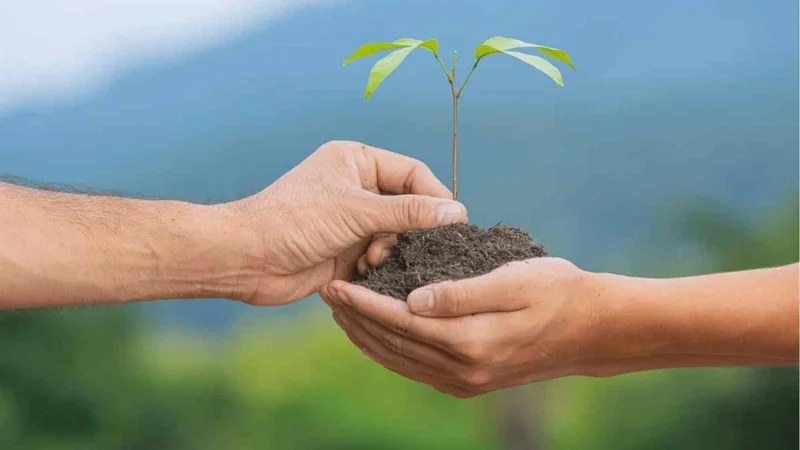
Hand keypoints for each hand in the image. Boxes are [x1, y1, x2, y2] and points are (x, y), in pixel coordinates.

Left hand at [226, 141, 466, 305]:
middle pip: (407, 206)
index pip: (413, 172)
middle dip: (409, 229)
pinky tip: (364, 273)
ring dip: (389, 250)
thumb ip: (408, 212)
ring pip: (395, 235)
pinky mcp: (345, 251)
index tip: (455, 223)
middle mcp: (356, 188)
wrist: (247, 258)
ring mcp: (351, 220)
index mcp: (356, 161)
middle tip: (412, 248)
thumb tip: (456, 212)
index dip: (435, 196)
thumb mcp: (356, 210)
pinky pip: (379, 257)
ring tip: (371, 260)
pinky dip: (378, 267)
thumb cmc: (294, 221)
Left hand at [321, 257, 605, 397]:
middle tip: (329, 293)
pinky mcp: (469, 382)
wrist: (591, 329)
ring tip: (343, 312)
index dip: (364, 303)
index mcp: (470, 341)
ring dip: (367, 336)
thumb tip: (412, 299)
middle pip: (393, 343)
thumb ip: (461, 292)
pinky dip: (390, 350)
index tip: (337, 284)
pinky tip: (377, 334)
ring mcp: (465, 380)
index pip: (400, 321)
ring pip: (401, 359)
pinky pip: (416, 368)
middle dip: (356, 319)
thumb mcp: (513, 280)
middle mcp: (463, 369)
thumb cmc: (557, 291)